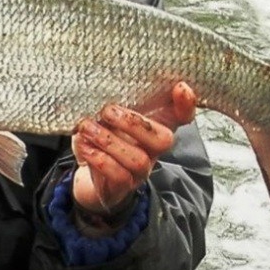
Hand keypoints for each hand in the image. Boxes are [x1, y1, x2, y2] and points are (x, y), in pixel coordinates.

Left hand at [71, 82, 196, 218]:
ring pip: (139, 160)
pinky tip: (84, 145)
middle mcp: (153, 150)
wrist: (90, 173)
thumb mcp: (109, 114)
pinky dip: (99, 158)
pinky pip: (119, 176)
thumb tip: (105, 82)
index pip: (182, 117)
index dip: (186, 105)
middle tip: (107, 110)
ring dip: (110, 141)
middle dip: (134, 123)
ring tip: (87, 127)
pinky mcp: (122, 186)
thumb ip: (115, 99)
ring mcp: (140, 171)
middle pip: (163, 140)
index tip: (181, 87)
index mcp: (154, 127)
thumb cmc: (104, 135)